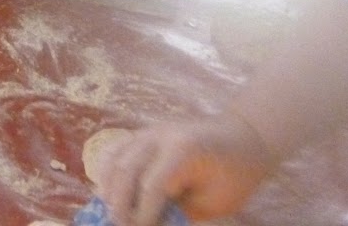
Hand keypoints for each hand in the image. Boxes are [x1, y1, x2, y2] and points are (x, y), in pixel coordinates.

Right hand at [93, 113, 277, 225]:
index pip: (153, 184)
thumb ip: (184, 212)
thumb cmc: (235, 174)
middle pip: (126, 169)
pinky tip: (107, 192)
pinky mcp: (141, 134)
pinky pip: (114, 150)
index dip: (144, 212)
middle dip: (120, 203)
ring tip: (109, 212)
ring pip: (114, 157)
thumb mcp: (217, 201)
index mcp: (184, 149)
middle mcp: (159, 135)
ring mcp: (147, 131)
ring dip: (107, 188)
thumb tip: (153, 224)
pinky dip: (105, 172)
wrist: (242, 138)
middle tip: (121, 225)